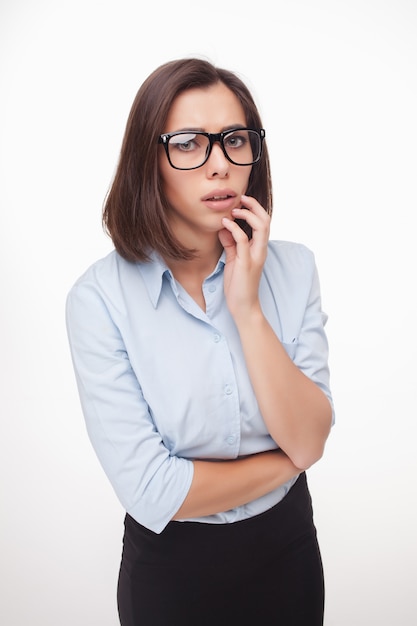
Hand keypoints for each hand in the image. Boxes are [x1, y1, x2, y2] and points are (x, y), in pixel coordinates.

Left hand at [218, 195, 269, 318]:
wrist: (243, 306)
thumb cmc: (238, 284)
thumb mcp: (233, 259)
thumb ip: (230, 243)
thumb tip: (224, 227)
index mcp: (259, 248)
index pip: (263, 223)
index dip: (254, 209)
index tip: (241, 202)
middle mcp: (260, 250)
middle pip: (266, 220)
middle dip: (254, 206)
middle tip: (241, 198)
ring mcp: (255, 256)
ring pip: (261, 227)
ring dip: (247, 214)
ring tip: (234, 209)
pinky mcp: (246, 262)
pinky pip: (242, 240)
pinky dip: (234, 228)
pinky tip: (224, 223)